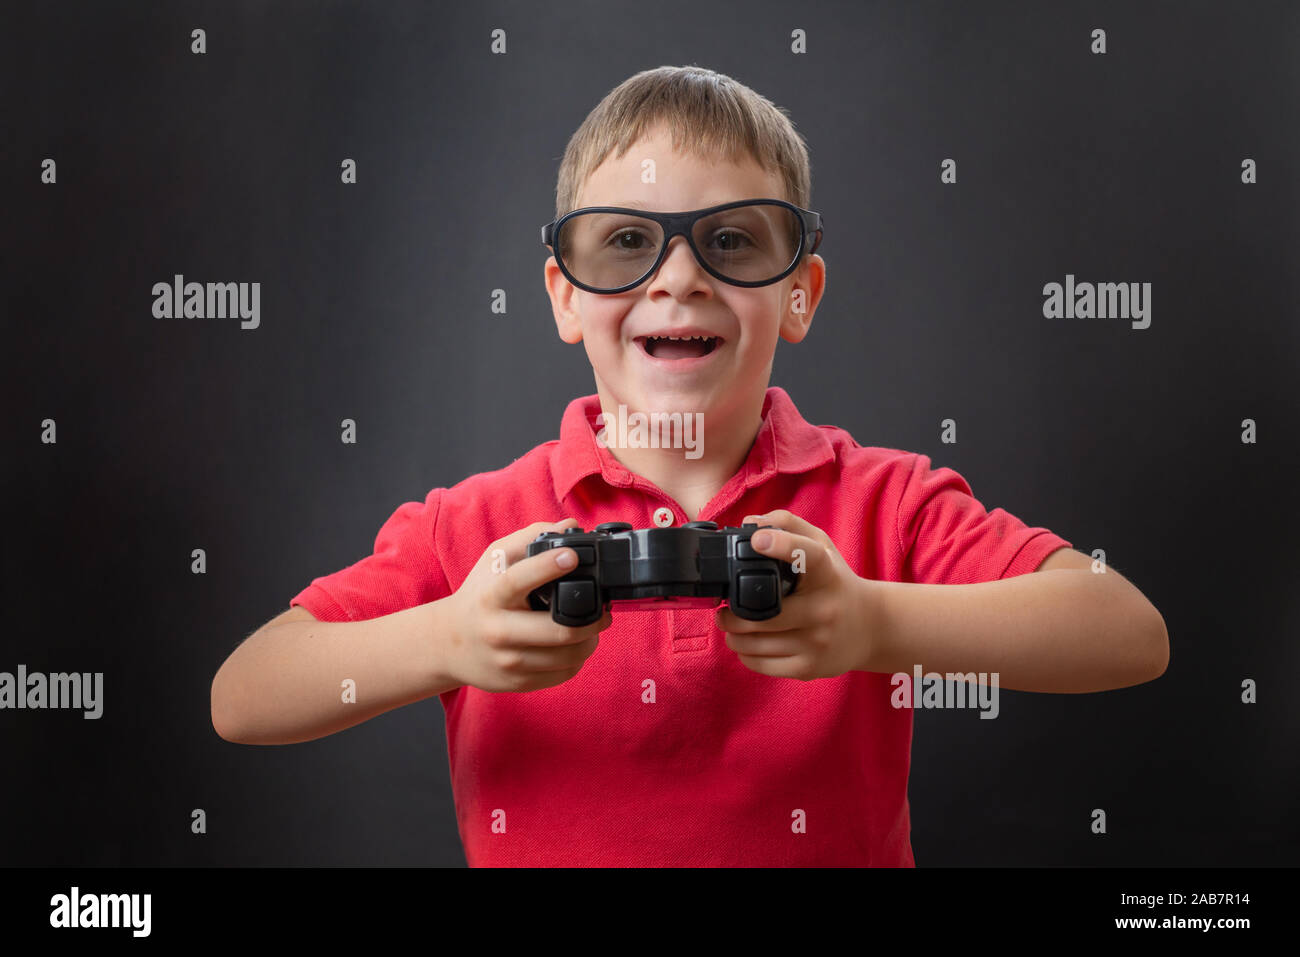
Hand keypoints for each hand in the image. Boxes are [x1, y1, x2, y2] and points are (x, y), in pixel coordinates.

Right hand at [442, 519, 611, 691]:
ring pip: (567, 657)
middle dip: (592, 620)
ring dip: (590, 641)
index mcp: (491, 596)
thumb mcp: (494, 561)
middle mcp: (497, 631)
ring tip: (593, 627)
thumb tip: (570, 526)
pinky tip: (575, 646)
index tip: (573, 555)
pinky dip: (577, 659)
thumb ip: (530, 538)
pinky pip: (561, 675)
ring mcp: (507, 661)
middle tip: (604, 610)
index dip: (546, 567)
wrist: (448, 644)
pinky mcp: (516, 682)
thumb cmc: (479, 596)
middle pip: (557, 631)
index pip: (518, 581)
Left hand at [715, 510, 880, 679]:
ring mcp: (817, 641)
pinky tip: (745, 644)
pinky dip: (745, 654)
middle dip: (730, 614)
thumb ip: (788, 526)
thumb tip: (750, 524)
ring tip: (730, 626)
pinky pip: (763, 665)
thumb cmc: (835, 582)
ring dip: (733, 635)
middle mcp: (824, 608)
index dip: (780, 545)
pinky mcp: (810, 667)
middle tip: (723, 609)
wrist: (873, 627)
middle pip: (763, 615)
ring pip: (756, 643)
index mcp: (826, 573)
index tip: (755, 540)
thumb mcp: (821, 547)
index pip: (806, 555)